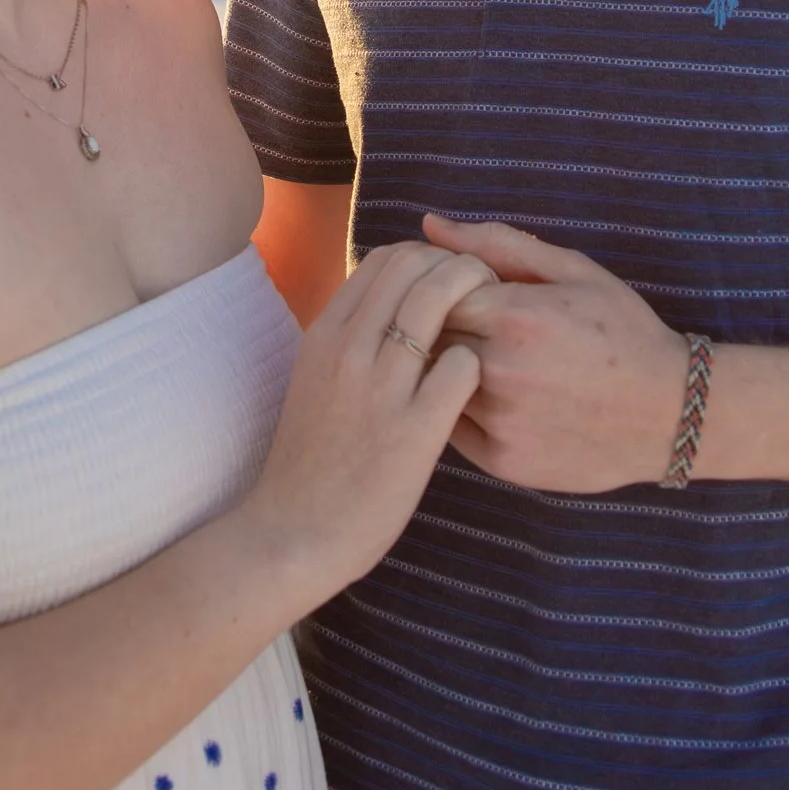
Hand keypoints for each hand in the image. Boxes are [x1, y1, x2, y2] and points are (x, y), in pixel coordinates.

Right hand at [245, 242, 489, 604]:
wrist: (294, 532)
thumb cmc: (312, 461)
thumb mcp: (314, 380)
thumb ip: (346, 338)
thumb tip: (385, 301)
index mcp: (325, 333)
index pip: (386, 257)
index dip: (429, 258)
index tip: (448, 282)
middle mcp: (349, 349)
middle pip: (415, 264)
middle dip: (459, 266)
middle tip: (484, 293)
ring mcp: (380, 388)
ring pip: (439, 299)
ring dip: (476, 299)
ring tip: (494, 326)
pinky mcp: (415, 431)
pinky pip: (462, 367)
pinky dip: (476, 364)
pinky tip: (475, 386)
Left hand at [418, 215, 692, 491]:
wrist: (671, 413)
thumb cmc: (624, 332)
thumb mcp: (573, 271)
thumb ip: (496, 244)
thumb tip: (429, 225)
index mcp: (515, 317)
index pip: (433, 291)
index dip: (445, 287)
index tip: (473, 292)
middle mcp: (500, 373)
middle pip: (427, 338)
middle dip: (443, 326)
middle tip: (482, 328)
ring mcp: (498, 422)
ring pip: (435, 384)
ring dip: (447, 369)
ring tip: (496, 362)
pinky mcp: (500, 461)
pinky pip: (452, 427)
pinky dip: (462, 409)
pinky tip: (502, 398)